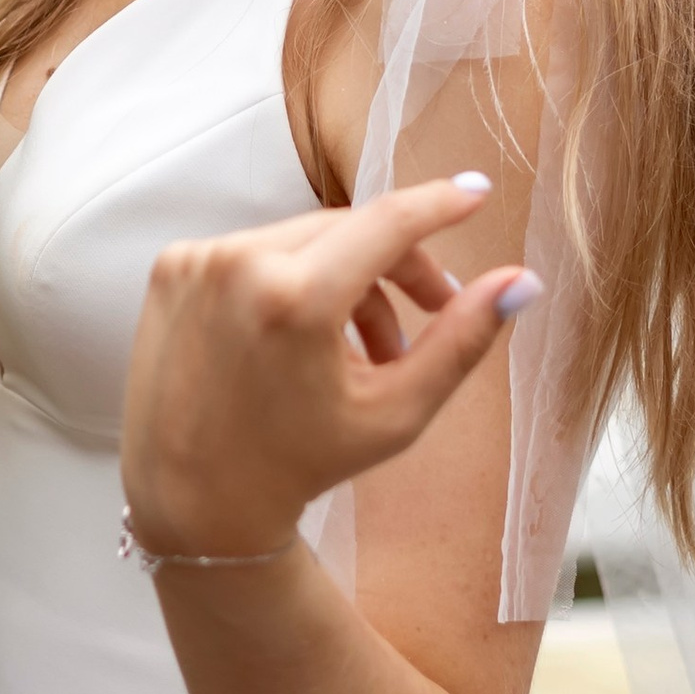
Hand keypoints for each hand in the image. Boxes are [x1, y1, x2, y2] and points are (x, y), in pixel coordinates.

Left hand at [120, 176, 539, 560]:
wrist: (191, 500)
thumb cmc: (298, 465)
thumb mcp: (395, 413)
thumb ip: (461, 340)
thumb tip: (522, 282)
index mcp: (296, 300)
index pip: (388, 222)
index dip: (439, 204)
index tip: (475, 193)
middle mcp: (240, 264)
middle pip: (350, 230)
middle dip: (397, 267)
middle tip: (428, 313)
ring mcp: (198, 260)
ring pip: (304, 239)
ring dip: (343, 278)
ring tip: (360, 349)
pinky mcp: (172, 266)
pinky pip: (255, 250)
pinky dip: (288, 281)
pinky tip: (298, 341)